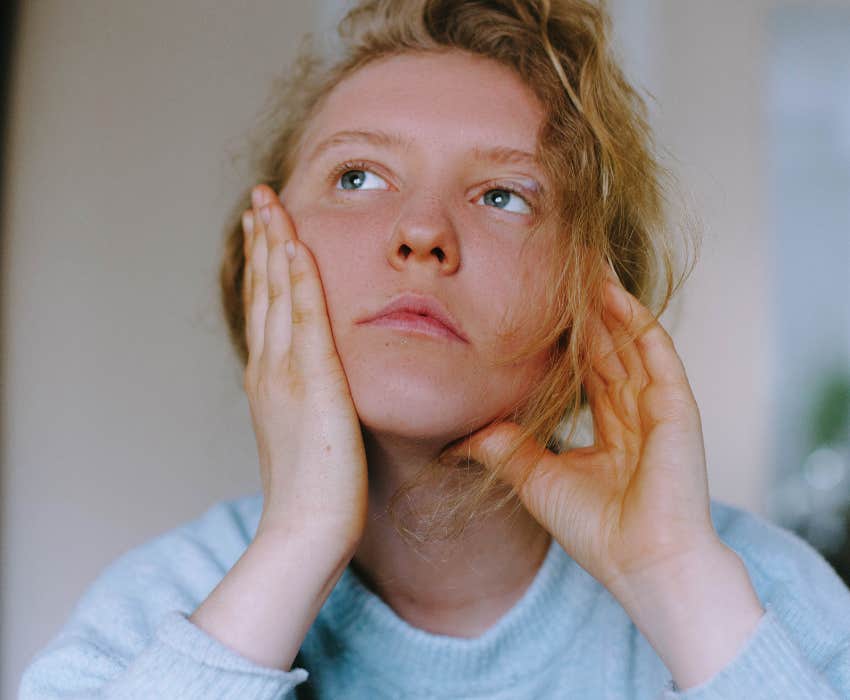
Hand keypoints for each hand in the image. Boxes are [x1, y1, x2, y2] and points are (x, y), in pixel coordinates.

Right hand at [242, 185, 367, 557]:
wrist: (306, 527)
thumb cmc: (315, 488)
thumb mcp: (305, 433)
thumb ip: (306, 401)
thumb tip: (317, 385)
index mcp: (270, 378)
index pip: (266, 307)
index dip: (263, 264)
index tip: (264, 229)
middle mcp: (270, 367)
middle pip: (263, 290)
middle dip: (261, 239)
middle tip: (260, 198)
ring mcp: (286, 372)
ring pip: (277, 293)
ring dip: (273, 243)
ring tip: (270, 203)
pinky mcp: (313, 382)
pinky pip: (305, 317)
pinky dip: (298, 277)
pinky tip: (295, 244)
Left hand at [446, 268, 718, 595]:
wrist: (641, 563)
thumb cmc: (597, 530)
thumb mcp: (535, 478)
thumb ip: (505, 448)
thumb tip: (463, 434)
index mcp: (612, 428)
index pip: (586, 367)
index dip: (566, 335)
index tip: (540, 301)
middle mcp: (636, 410)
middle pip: (607, 345)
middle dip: (585, 307)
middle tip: (562, 264)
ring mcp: (658, 405)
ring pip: (628, 340)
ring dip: (608, 302)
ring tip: (583, 263)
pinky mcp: (677, 406)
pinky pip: (655, 352)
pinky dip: (635, 321)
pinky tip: (613, 293)